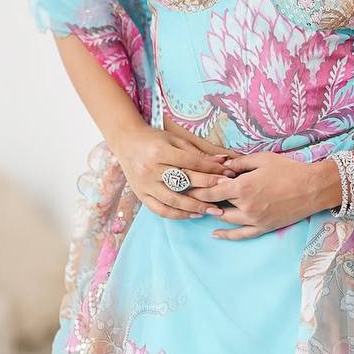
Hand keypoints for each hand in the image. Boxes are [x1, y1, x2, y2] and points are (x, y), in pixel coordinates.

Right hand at [110, 122, 239, 219]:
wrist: (126, 142)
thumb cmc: (153, 139)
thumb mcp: (174, 140)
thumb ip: (197, 153)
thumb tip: (223, 161)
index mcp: (160, 152)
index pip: (191, 164)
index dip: (211, 171)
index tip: (228, 176)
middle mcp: (151, 170)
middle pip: (184, 182)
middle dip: (207, 189)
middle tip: (226, 194)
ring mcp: (144, 185)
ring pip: (173, 201)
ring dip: (195, 207)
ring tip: (213, 210)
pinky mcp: (141, 194)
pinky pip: (160, 210)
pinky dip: (177, 214)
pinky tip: (192, 214)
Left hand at [185, 151, 335, 239]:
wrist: (313, 188)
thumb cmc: (288, 169)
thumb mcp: (262, 159)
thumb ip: (239, 163)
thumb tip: (222, 166)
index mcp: (243, 186)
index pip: (211, 190)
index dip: (197, 188)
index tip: (186, 185)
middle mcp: (245, 206)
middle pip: (215, 205)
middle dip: (202, 199)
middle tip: (189, 195)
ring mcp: (254, 219)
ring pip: (226, 219)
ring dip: (213, 213)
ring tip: (201, 208)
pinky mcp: (263, 227)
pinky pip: (241, 235)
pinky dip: (227, 235)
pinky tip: (215, 234)